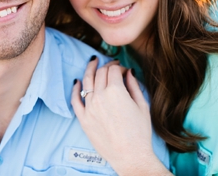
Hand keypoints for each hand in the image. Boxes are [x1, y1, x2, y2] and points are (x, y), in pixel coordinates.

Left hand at [71, 58, 168, 175]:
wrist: (130, 155)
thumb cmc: (139, 132)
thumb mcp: (142, 106)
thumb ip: (134, 86)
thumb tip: (128, 72)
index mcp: (116, 91)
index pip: (113, 70)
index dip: (118, 66)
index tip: (123, 69)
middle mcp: (100, 96)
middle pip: (100, 73)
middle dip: (106, 66)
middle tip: (111, 65)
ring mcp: (89, 107)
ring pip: (86, 82)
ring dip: (89, 70)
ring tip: (92, 62)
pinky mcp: (82, 118)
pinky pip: (75, 99)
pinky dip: (75, 89)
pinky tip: (77, 82)